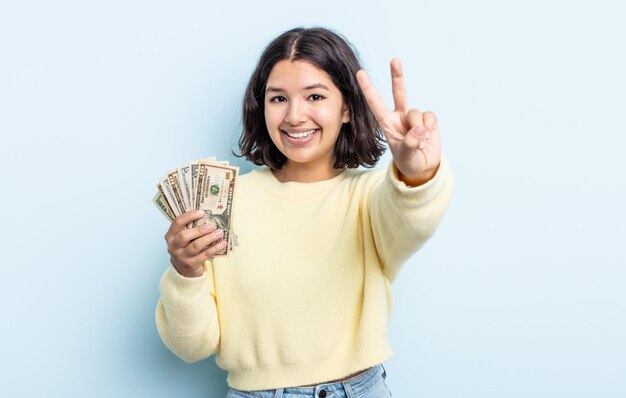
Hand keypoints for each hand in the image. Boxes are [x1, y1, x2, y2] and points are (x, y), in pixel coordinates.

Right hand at [164, 210, 226, 277]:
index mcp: (170, 236)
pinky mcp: (191, 264)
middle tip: (211, 226)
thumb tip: (208, 217)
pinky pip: (205, 254)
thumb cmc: (185, 248)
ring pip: (196, 246)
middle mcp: (173, 246)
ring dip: (209, 238)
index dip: (189, 216)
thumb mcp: (182, 238)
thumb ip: (190, 228)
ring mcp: (182, 256)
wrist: (183, 269)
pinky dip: (215, 248)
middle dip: (199, 230)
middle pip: (184, 236)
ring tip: (219, 232)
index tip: (202, 213)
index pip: (177, 222)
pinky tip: (222, 243)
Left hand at [356, 58, 441, 185]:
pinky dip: (429, 127)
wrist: (423, 167)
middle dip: (397, 75)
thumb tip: (420, 129)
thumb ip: (410, 143)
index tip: (360, 73)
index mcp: (387, 123)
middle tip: (395, 59)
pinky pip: (429, 116)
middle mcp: (400, 116)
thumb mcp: (405, 155)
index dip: (368, 88)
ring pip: (416, 112)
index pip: (375, 103)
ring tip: (419, 142)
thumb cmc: (408, 161)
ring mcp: (414, 117)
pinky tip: (428, 137)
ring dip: (418, 128)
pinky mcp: (428, 119)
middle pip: (399, 91)